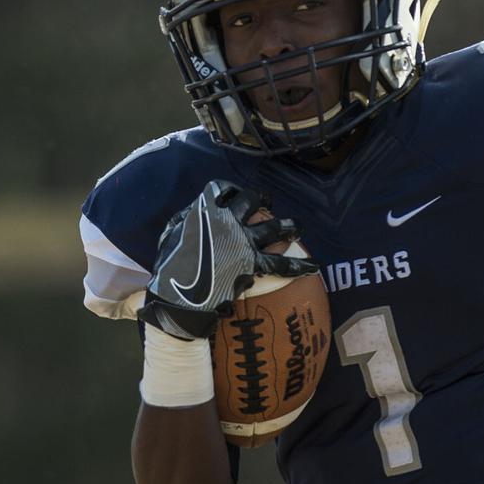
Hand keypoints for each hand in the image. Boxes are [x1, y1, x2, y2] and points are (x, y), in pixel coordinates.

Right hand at [138, 180, 318, 338]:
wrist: (177, 295)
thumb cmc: (168, 268)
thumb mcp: (170, 235)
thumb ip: (184, 220)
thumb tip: (193, 213)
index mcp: (205, 210)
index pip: (221, 188)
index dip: (228, 190)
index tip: (231, 195)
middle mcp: (229, 220)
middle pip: (253, 200)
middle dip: (262, 199)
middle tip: (266, 204)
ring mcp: (244, 240)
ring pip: (277, 227)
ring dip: (291, 226)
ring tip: (299, 228)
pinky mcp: (252, 263)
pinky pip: (282, 264)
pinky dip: (301, 265)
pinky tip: (315, 267)